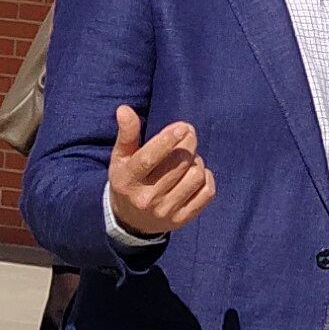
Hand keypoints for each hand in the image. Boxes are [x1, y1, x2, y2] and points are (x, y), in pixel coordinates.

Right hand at [107, 106, 213, 239]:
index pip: (149, 158)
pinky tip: (196, 174)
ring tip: (188, 159)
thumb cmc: (128, 179)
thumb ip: (126, 133)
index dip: (168, 140)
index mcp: (128, 179)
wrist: (130, 220)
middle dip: (188, 143)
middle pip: (178, 163)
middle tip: (187, 133)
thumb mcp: (121, 157)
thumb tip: (124, 109)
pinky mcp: (182, 219)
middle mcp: (146, 198)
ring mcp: (165, 210)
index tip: (181, 127)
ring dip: (196, 161)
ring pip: (195, 176)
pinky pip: (207, 192)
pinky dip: (207, 178)